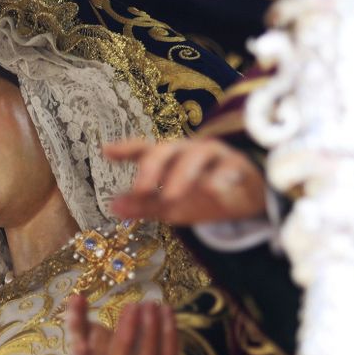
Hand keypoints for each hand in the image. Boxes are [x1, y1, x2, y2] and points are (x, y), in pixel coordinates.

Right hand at [65, 294, 177, 354]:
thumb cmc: (103, 354)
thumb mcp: (88, 340)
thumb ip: (78, 321)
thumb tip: (76, 297)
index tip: (81, 341)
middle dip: (127, 332)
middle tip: (132, 305)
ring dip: (151, 330)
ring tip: (150, 304)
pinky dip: (169, 335)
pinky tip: (166, 313)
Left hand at [104, 137, 266, 224]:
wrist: (247, 203)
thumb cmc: (203, 197)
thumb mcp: (171, 205)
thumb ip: (143, 205)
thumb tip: (112, 206)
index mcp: (170, 158)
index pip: (146, 149)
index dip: (127, 148)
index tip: (107, 151)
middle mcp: (190, 151)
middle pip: (168, 149)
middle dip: (152, 167)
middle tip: (140, 189)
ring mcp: (216, 156)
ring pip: (198, 154)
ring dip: (182, 173)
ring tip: (170, 195)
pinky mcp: (240, 167)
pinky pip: (230, 168)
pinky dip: (221, 177)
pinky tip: (212, 189)